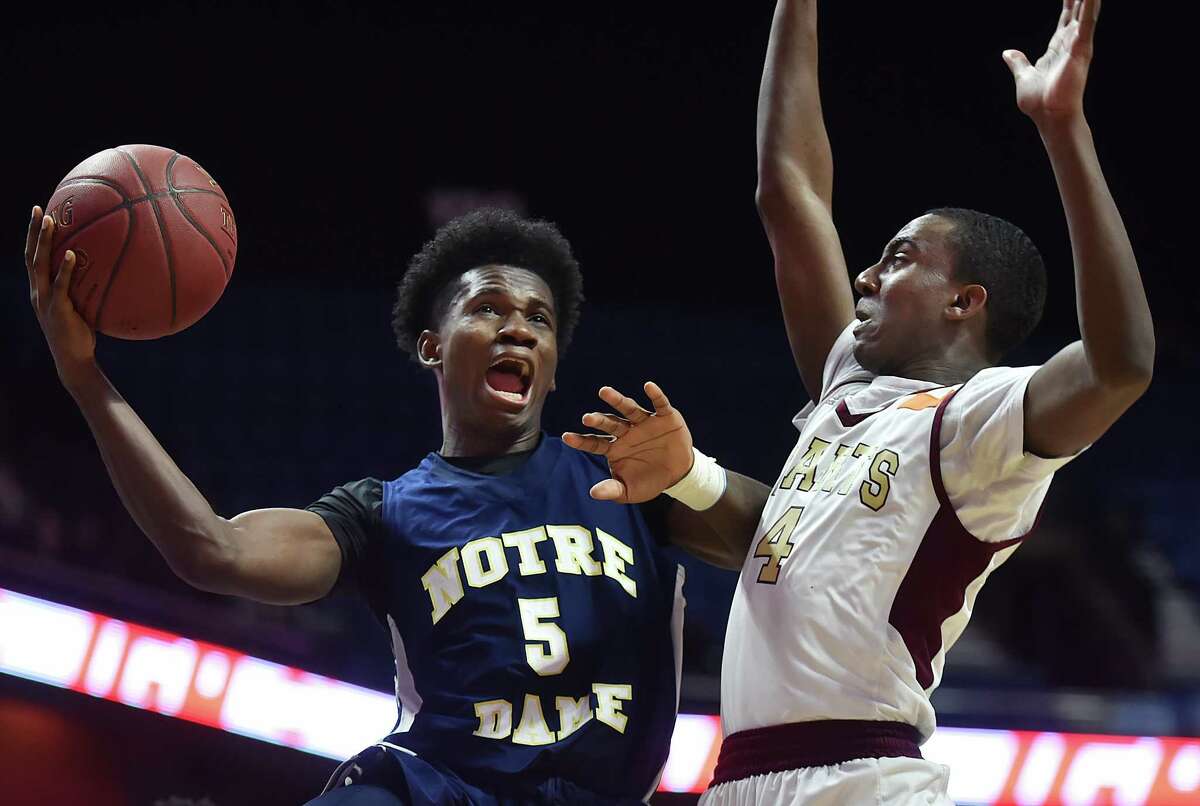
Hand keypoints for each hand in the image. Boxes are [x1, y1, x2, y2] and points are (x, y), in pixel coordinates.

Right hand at [26, 206, 96, 382]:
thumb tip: (110, 271)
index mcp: (41, 289)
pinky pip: (60, 285)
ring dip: (44, 242)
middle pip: (31, 254)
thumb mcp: (81, 307)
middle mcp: (37, 291)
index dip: (34, 236)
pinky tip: (69, 254)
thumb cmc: (81, 333)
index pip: (33, 257)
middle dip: (34, 231)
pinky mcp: (57, 309)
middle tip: (39, 209)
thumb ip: (86, 289)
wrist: (73, 359)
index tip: (40, 214)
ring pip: (39, 265)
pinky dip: (63, 269)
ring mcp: (45, 300)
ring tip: (51, 221)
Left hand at [562, 381, 693, 503]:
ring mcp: (644, 422)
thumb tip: (593, 493)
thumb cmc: (650, 481)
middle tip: (586, 418)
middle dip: (598, 420)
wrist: (679, 474)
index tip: (567, 438)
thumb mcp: (630, 490)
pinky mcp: (665, 417)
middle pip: (609, 423)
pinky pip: (659, 404)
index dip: (582, 441)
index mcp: (614, 447)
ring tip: (604, 392)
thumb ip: (612, 490)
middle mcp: (626, 431)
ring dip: (617, 400)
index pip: (594, 443)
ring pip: (629, 409)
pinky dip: (655, 395)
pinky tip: (648, 386)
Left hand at [1003, 0, 1099, 125]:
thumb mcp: (1024, 77)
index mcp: (1057, 49)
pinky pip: (1087, 23)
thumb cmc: (1040, 103)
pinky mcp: (1081, 49)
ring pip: (1086, 13)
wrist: (1050, 117)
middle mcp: (1071, 44)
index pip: (1065, 20)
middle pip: (1077, 12)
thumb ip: (1018, 63)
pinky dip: (1091, 7)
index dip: (1068, 4)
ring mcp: (1077, 46)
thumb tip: (1008, 53)